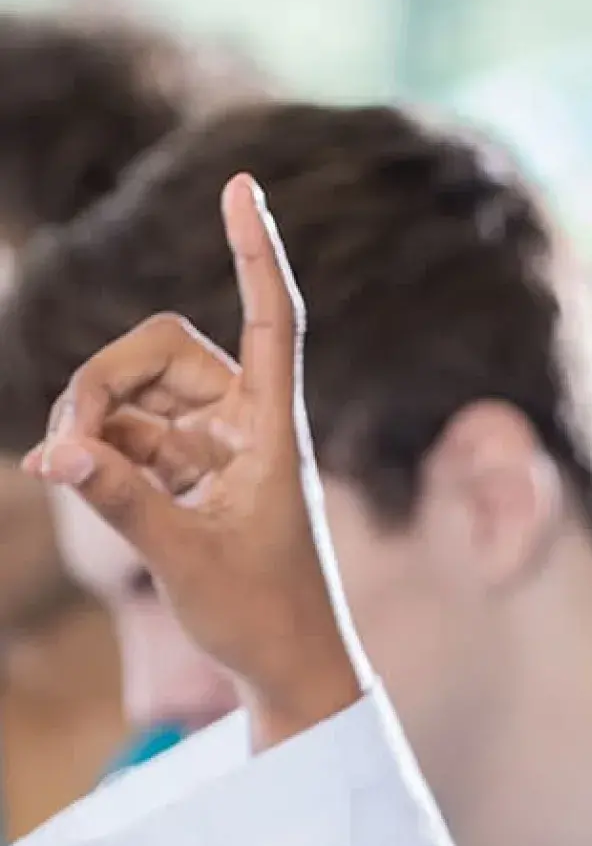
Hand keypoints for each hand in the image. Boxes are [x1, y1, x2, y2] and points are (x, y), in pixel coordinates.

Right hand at [23, 174, 366, 748]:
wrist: (288, 661)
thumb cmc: (261, 613)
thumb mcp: (185, 558)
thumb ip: (120, 503)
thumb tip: (50, 451)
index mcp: (273, 430)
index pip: (271, 321)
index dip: (255, 253)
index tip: (240, 184)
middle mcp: (247, 424)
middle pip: (165, 350)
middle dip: (104, 380)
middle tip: (67, 444)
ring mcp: (217, 445)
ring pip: (139, 390)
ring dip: (93, 417)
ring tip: (70, 472)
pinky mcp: (192, 470)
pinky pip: (130, 432)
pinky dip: (98, 447)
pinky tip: (74, 476)